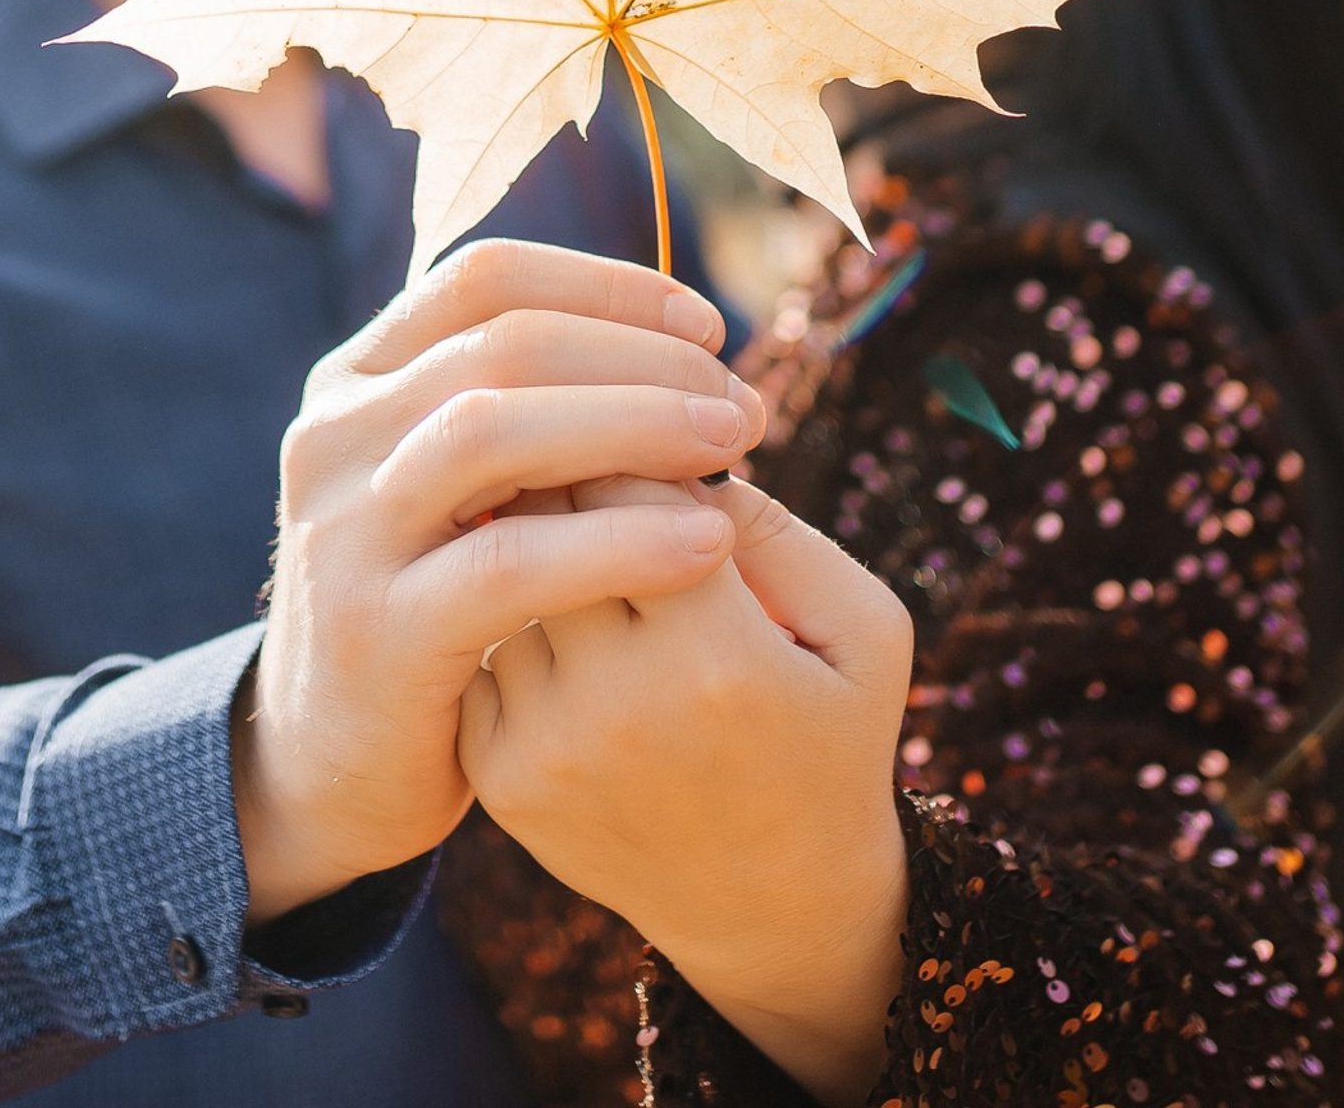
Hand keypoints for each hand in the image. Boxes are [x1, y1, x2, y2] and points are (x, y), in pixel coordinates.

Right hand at [234, 239, 765, 922]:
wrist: (328, 768)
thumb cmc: (434, 609)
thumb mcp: (457, 489)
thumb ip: (525, 412)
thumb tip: (679, 344)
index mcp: (356, 380)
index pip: (486, 279)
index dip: (607, 286)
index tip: (708, 326)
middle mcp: (334, 436)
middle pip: (502, 342)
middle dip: (641, 358)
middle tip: (742, 404)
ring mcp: (344, 530)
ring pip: (494, 430)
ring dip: (634, 424)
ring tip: (733, 448)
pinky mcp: (377, 630)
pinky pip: (512, 563)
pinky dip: (620, 542)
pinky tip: (707, 545)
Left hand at [460, 474, 914, 1104]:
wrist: (773, 908)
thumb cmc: (829, 738)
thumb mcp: (862, 630)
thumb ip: (777, 527)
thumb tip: (665, 444)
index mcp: (719, 656)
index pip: (628, 476)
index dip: (641, 436)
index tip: (666, 440)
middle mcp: (619, 705)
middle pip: (550, 512)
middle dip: (578, 469)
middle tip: (607, 464)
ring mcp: (548, 746)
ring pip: (505, 569)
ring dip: (538, 540)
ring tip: (589, 551)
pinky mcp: (500, 777)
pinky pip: (480, 642)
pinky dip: (511, 618)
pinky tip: (561, 625)